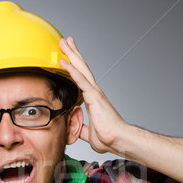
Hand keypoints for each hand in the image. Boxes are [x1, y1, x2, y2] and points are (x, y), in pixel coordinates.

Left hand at [59, 37, 128, 154]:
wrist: (118, 140)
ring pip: (81, 69)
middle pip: (82, 68)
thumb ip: (81, 129)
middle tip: (65, 41)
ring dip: (72, 55)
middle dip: (73, 53)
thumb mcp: (89, 133)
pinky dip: (72, 70)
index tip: (67, 57)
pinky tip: (64, 61)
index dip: (74, 67)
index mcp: (93, 99)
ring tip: (64, 42)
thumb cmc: (109, 138)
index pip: (81, 78)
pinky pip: (81, 80)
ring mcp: (95, 92)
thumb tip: (75, 130)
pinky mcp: (94, 96)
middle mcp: (94, 92)